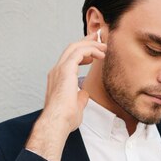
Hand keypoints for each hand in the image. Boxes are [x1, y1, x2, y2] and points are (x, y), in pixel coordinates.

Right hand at [26, 32, 106, 160]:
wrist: (56, 122)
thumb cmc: (64, 118)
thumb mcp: (76, 106)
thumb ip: (79, 98)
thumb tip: (84, 94)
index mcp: (58, 78)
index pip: (70, 58)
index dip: (82, 51)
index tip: (94, 49)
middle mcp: (57, 71)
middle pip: (71, 48)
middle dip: (86, 41)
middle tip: (98, 38)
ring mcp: (59, 69)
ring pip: (74, 47)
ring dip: (90, 45)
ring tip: (104, 47)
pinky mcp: (65, 70)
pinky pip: (78, 52)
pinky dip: (90, 50)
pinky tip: (100, 54)